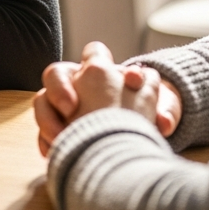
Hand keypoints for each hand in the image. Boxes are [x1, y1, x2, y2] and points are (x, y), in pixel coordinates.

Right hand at [33, 42, 181, 155]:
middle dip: (60, 89)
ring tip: (59, 141)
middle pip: (56, 74)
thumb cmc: (147, 124)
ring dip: (48, 120)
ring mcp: (63, 112)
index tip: (120, 81)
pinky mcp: (58, 137)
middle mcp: (78, 87)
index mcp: (101, 74)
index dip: (96, 62)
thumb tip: (165, 123)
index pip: (94, 54)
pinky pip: (43, 135)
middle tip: (70, 109)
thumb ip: (166, 114)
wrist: (133, 155)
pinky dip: (47, 144)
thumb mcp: (161, 115)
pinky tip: (54, 154)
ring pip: (42, 104)